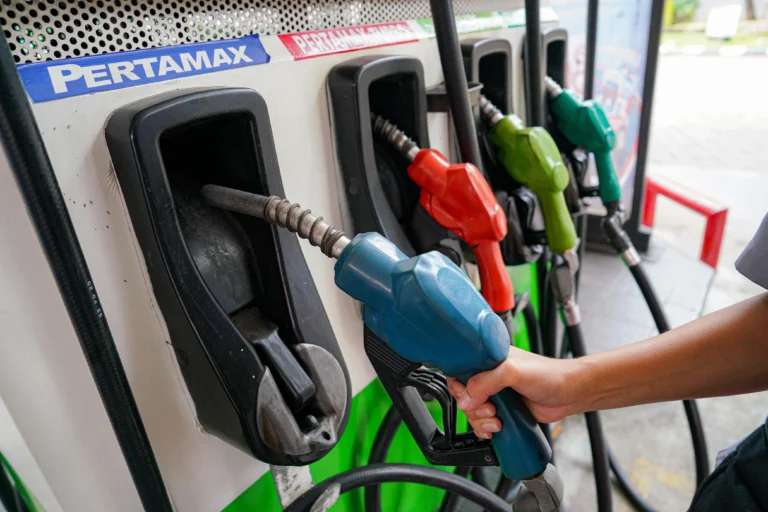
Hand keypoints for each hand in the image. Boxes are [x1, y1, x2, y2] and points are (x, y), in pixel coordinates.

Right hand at [447, 347, 581, 438]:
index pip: (460, 370)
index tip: (468, 396)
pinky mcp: (504, 411)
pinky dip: (486, 429)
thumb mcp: (513, 372)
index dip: (459, 386)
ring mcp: (497, 395)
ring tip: (497, 421)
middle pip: (463, 395)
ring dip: (480, 421)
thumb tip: (465, 399)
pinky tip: (497, 428)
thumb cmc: (549, 375)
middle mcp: (490, 376)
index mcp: (489, 359)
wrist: (570, 394)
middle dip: (472, 408)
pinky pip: (484, 423)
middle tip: (490, 409)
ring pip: (472, 412)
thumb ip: (486, 382)